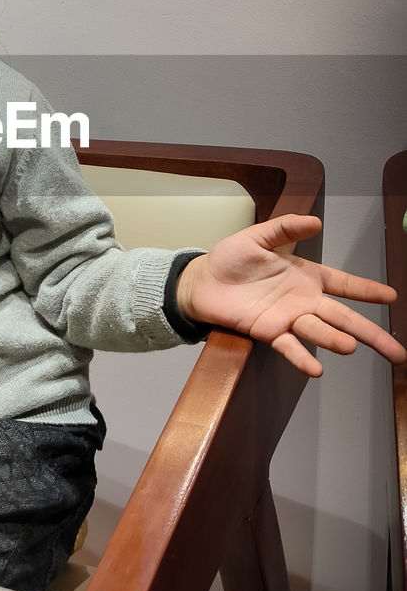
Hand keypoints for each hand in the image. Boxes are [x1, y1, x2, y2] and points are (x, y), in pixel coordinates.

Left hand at [175, 214, 403, 376]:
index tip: (392, 297)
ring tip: (351, 346)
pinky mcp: (269, 332)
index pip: (344, 283)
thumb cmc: (232, 258)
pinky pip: (289, 347)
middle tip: (397, 351)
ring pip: (319, 331)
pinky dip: (302, 358)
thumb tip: (315, 221)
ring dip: (334, 339)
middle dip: (371, 332)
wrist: (202, 281)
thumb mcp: (258, 236)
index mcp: (307, 276)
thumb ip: (285, 229)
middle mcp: (304, 301)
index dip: (367, 290)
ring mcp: (289, 319)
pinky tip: (316, 369)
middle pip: (343, 317)